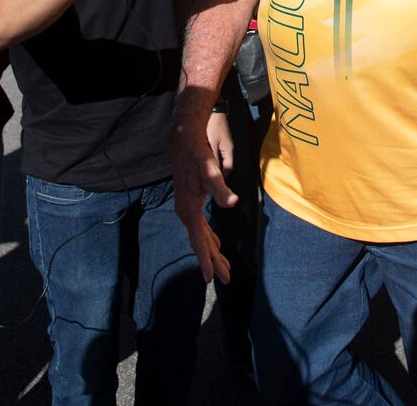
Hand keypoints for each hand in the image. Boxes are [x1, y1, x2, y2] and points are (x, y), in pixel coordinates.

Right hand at [172, 111, 237, 283]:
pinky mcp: (190, 201)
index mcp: (189, 209)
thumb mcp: (210, 168)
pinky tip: (215, 244)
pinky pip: (200, 226)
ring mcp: (186, 207)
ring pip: (200, 235)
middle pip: (200, 242)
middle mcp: (185, 211)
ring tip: (224, 267)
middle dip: (214, 260)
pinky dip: (208, 237)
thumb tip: (232, 203)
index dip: (206, 260)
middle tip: (227, 278)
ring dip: (212, 251)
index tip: (212, 279)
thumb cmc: (198, 153)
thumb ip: (220, 187)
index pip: (198, 240)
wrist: (184, 137)